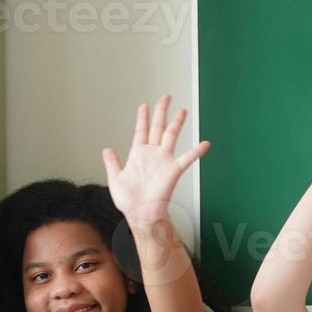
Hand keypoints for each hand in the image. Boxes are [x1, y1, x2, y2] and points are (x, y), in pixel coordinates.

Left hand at [102, 95, 208, 225]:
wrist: (140, 213)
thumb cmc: (129, 201)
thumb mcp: (115, 178)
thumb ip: (112, 162)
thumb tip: (106, 150)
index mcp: (138, 154)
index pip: (141, 130)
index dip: (142, 117)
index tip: (144, 105)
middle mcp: (152, 154)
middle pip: (158, 127)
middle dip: (161, 111)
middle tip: (165, 97)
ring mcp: (164, 160)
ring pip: (171, 135)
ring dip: (177, 123)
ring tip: (182, 110)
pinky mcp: (173, 169)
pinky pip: (187, 158)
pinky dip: (196, 151)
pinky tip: (205, 143)